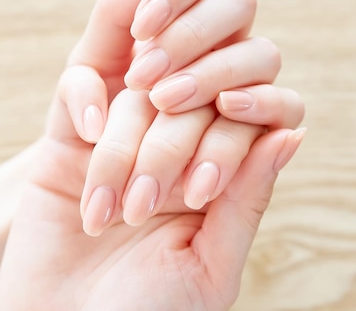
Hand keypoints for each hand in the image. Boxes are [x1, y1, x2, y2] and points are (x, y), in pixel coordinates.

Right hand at [0, 0, 304, 309]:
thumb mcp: (210, 268)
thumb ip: (247, 197)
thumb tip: (292, 127)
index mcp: (213, 180)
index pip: (243, 116)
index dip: (245, 109)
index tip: (232, 124)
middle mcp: (169, 149)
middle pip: (190, 95)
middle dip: (179, 135)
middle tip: (159, 196)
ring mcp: (115, 139)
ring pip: (135, 87)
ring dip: (136, 112)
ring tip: (137, 100)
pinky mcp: (63, 140)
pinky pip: (77, 88)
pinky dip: (85, 93)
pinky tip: (90, 128)